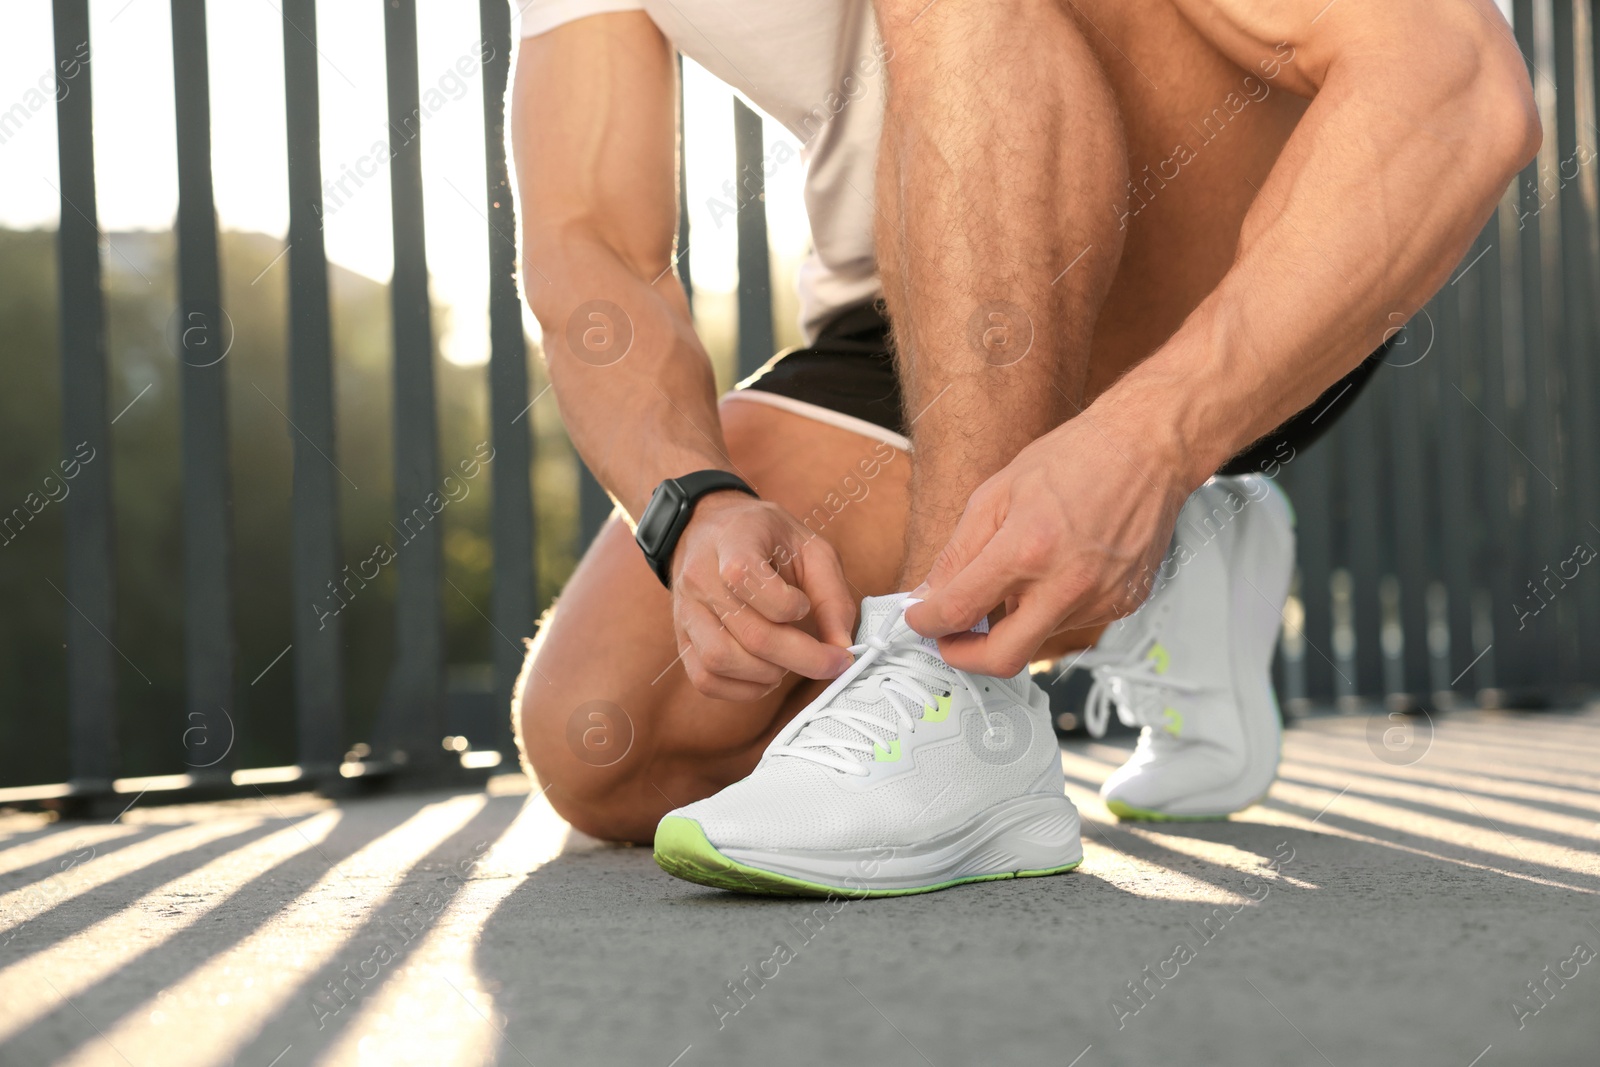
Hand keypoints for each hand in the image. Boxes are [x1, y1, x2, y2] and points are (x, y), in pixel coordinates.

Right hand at [670, 492, 856, 699]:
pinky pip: (706, 679)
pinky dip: (743, 689)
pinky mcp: (682, 640)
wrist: (717, 532)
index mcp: (733, 540)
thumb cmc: (769, 542)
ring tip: (789, 661)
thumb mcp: (812, 550)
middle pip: (749, 632)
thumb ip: (832, 597)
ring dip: (768, 674)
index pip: (744, 577)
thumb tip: (841, 647)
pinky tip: (765, 674)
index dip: (788, 605)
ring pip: (721, 660)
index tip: (806, 607)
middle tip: (830, 663)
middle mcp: (700, 576)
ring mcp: (687, 611)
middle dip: (801, 657)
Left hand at [903, 412, 1192, 675]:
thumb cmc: (1075, 458)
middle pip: (1002, 658)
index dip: (926, 622)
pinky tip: (1058, 569)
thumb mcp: (996, 493)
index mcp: (1027, 549)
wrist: (1148, 448)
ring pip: (1038, 638)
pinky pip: (1071, 623)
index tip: (919, 619)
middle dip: (965, 656)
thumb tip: (930, 594)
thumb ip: (958, 552)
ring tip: (1019, 575)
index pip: (959, 610)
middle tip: (950, 638)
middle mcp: (1067, 585)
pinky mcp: (1123, 605)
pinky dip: (1050, 607)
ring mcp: (1100, 601)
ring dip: (1013, 621)